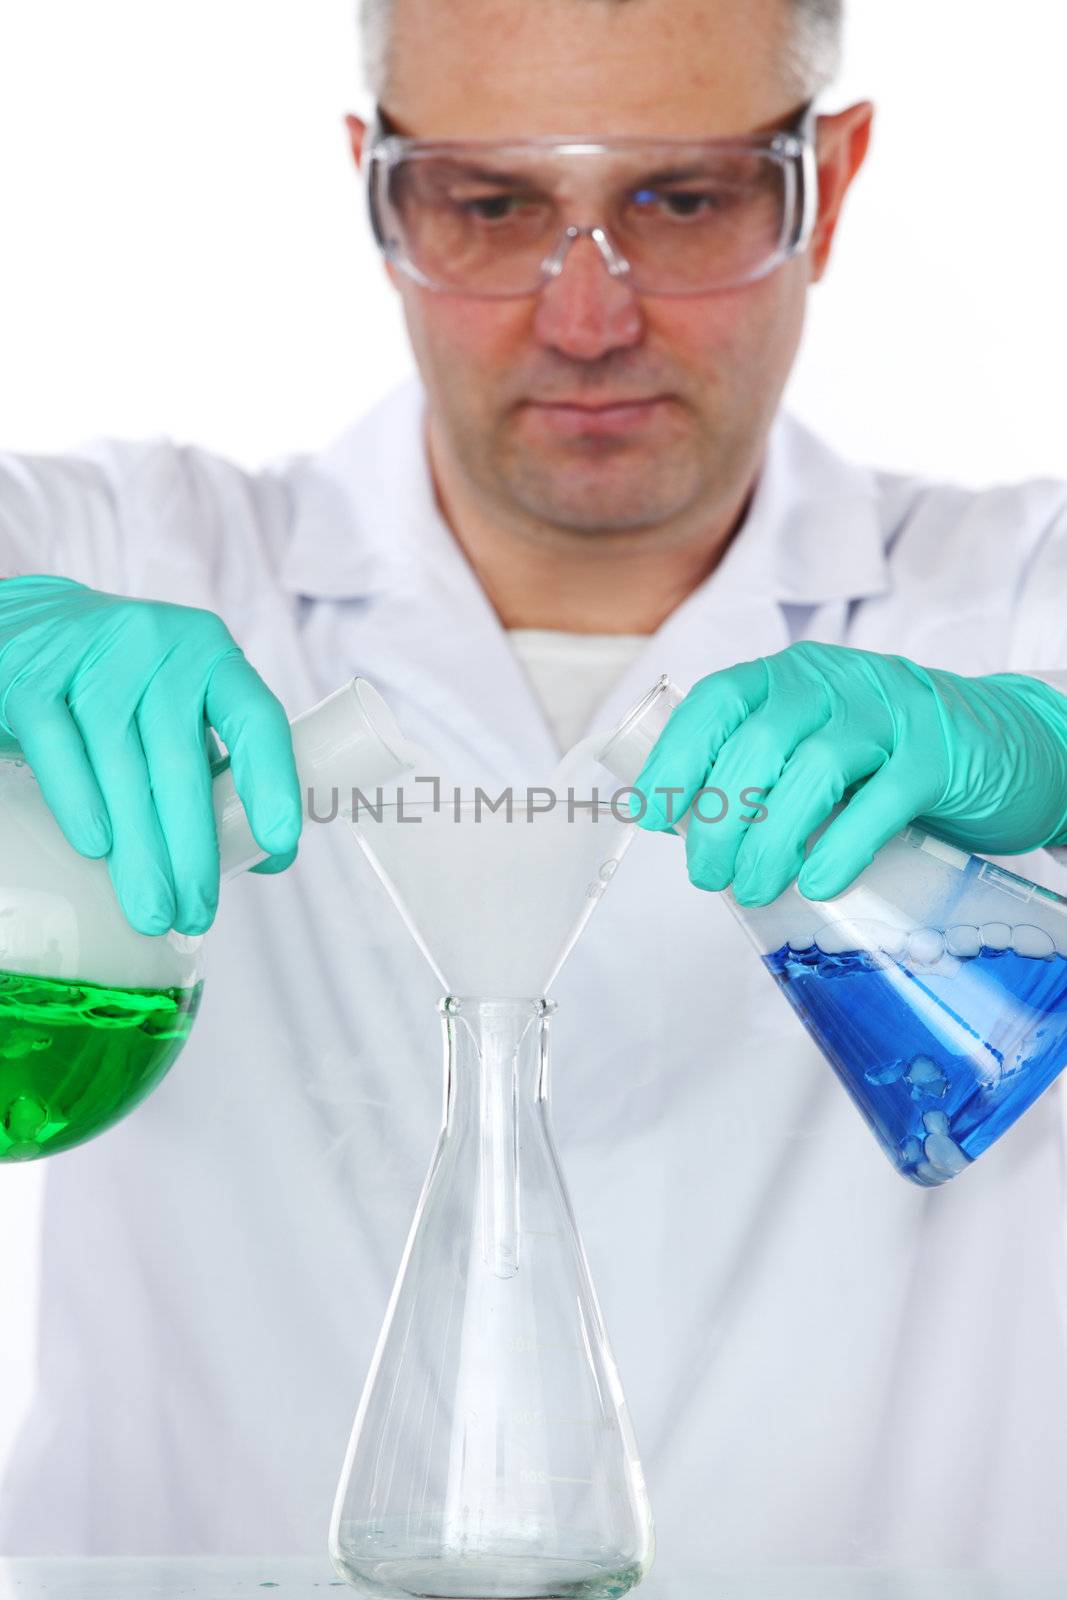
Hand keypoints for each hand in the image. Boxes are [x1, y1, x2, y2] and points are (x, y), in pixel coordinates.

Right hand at [0, 576, 301, 934]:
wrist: (25, 625)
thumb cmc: (120, 686)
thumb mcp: (176, 710)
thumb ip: (217, 768)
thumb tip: (267, 856)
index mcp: (210, 656)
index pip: (255, 718)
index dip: (272, 781)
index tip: (278, 842)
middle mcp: (158, 646)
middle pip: (181, 763)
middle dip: (192, 850)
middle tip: (196, 913)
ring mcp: (93, 657)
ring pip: (122, 768)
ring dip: (140, 850)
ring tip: (152, 911)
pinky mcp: (31, 677)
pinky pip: (59, 749)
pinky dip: (79, 802)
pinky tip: (97, 850)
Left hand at [631, 641, 1066, 905]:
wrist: (1007, 746)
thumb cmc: (889, 757)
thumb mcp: (817, 744)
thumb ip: (762, 771)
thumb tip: (686, 826)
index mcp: (790, 678)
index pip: (717, 703)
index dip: (677, 758)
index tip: (652, 815)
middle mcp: (834, 683)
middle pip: (758, 745)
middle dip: (719, 818)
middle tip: (708, 874)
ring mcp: (890, 715)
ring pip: (813, 770)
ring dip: (770, 838)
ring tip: (753, 888)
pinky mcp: (937, 757)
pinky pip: (881, 801)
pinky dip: (841, 846)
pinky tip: (818, 884)